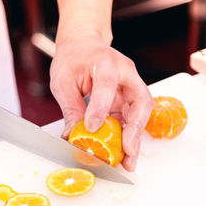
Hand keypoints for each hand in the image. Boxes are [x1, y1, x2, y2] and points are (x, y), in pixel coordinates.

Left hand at [50, 36, 153, 170]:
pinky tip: (123, 152)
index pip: (107, 84)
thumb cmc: (73, 59)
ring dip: (136, 137)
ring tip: (129, 160)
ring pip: (141, 112)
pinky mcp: (128, 97)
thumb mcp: (63, 81)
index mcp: (105, 61)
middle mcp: (125, 72)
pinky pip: (132, 117)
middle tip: (128, 150)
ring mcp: (130, 84)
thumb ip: (71, 108)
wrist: (83, 45)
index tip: (91, 128)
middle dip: (135, 128)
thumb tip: (72, 137)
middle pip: (140, 99)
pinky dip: (128, 135)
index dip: (101, 107)